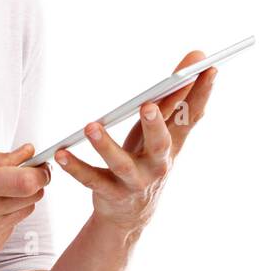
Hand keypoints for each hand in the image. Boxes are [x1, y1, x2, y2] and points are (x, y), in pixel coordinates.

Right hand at [0, 143, 51, 268]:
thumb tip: (28, 153)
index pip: (24, 182)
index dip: (40, 174)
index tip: (40, 168)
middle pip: (31, 197)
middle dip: (32, 184)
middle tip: (20, 177)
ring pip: (25, 212)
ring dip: (18, 201)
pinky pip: (12, 228)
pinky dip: (5, 218)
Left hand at [54, 51, 217, 235]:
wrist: (131, 213)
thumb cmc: (146, 159)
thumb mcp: (163, 129)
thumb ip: (177, 95)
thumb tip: (196, 56)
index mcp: (173, 143)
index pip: (192, 116)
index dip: (202, 93)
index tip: (208, 68)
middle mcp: (158, 163)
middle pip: (161, 143)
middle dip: (155, 124)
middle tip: (149, 105)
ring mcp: (135, 180)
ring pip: (122, 164)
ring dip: (106, 146)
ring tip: (91, 127)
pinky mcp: (111, 193)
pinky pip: (91, 179)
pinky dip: (76, 167)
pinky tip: (61, 154)